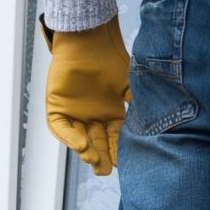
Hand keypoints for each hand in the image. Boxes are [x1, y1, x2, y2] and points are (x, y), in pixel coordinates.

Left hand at [43, 18, 130, 174]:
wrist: (88, 38)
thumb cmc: (109, 57)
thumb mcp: (127, 83)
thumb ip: (137, 102)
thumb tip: (152, 122)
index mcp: (110, 112)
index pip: (114, 138)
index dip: (117, 150)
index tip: (123, 161)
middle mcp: (92, 115)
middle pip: (97, 143)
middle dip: (101, 158)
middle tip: (106, 171)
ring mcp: (74, 112)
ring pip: (79, 139)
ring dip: (86, 151)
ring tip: (94, 161)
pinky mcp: (57, 107)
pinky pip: (61, 127)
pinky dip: (69, 137)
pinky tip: (81, 145)